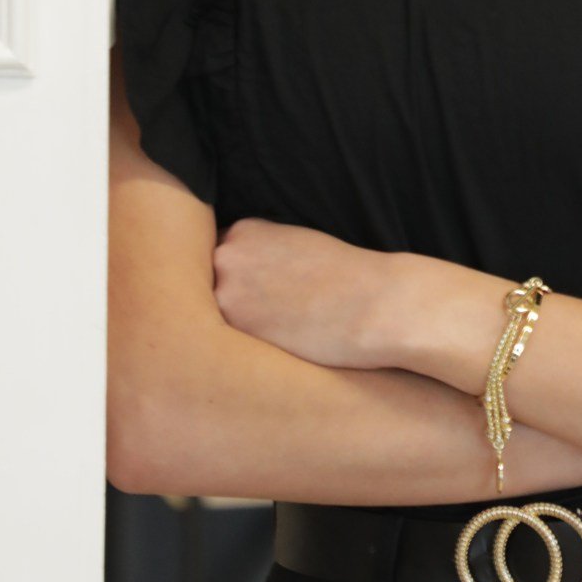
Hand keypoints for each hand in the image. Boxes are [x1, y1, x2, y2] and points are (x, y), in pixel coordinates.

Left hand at [212, 216, 402, 368]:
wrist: (375, 306)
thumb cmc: (346, 279)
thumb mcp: (297, 244)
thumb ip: (260, 255)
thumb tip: (238, 279)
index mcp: (244, 231)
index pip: (217, 258)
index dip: (235, 280)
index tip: (258, 293)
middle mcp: (226, 257)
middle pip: (206, 286)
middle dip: (228, 302)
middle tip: (265, 317)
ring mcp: (225, 295)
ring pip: (210, 318)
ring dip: (231, 328)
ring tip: (272, 332)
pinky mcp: (235, 333)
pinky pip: (224, 346)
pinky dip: (241, 350)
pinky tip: (274, 346)